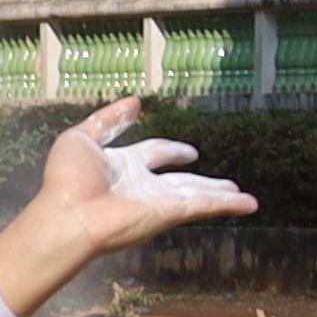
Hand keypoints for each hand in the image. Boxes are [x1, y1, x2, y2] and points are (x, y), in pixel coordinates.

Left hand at [0, 95, 251, 316]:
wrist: (67, 215)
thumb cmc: (66, 180)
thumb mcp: (80, 139)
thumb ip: (107, 120)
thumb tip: (135, 102)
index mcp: (122, 165)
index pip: (154, 153)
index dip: (170, 150)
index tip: (187, 151)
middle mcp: (143, 184)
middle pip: (182, 180)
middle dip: (203, 180)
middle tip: (225, 182)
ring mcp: (158, 200)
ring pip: (198, 194)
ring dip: (220, 194)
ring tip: (243, 196)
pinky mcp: (169, 213)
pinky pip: (204, 206)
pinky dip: (228, 204)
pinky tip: (249, 204)